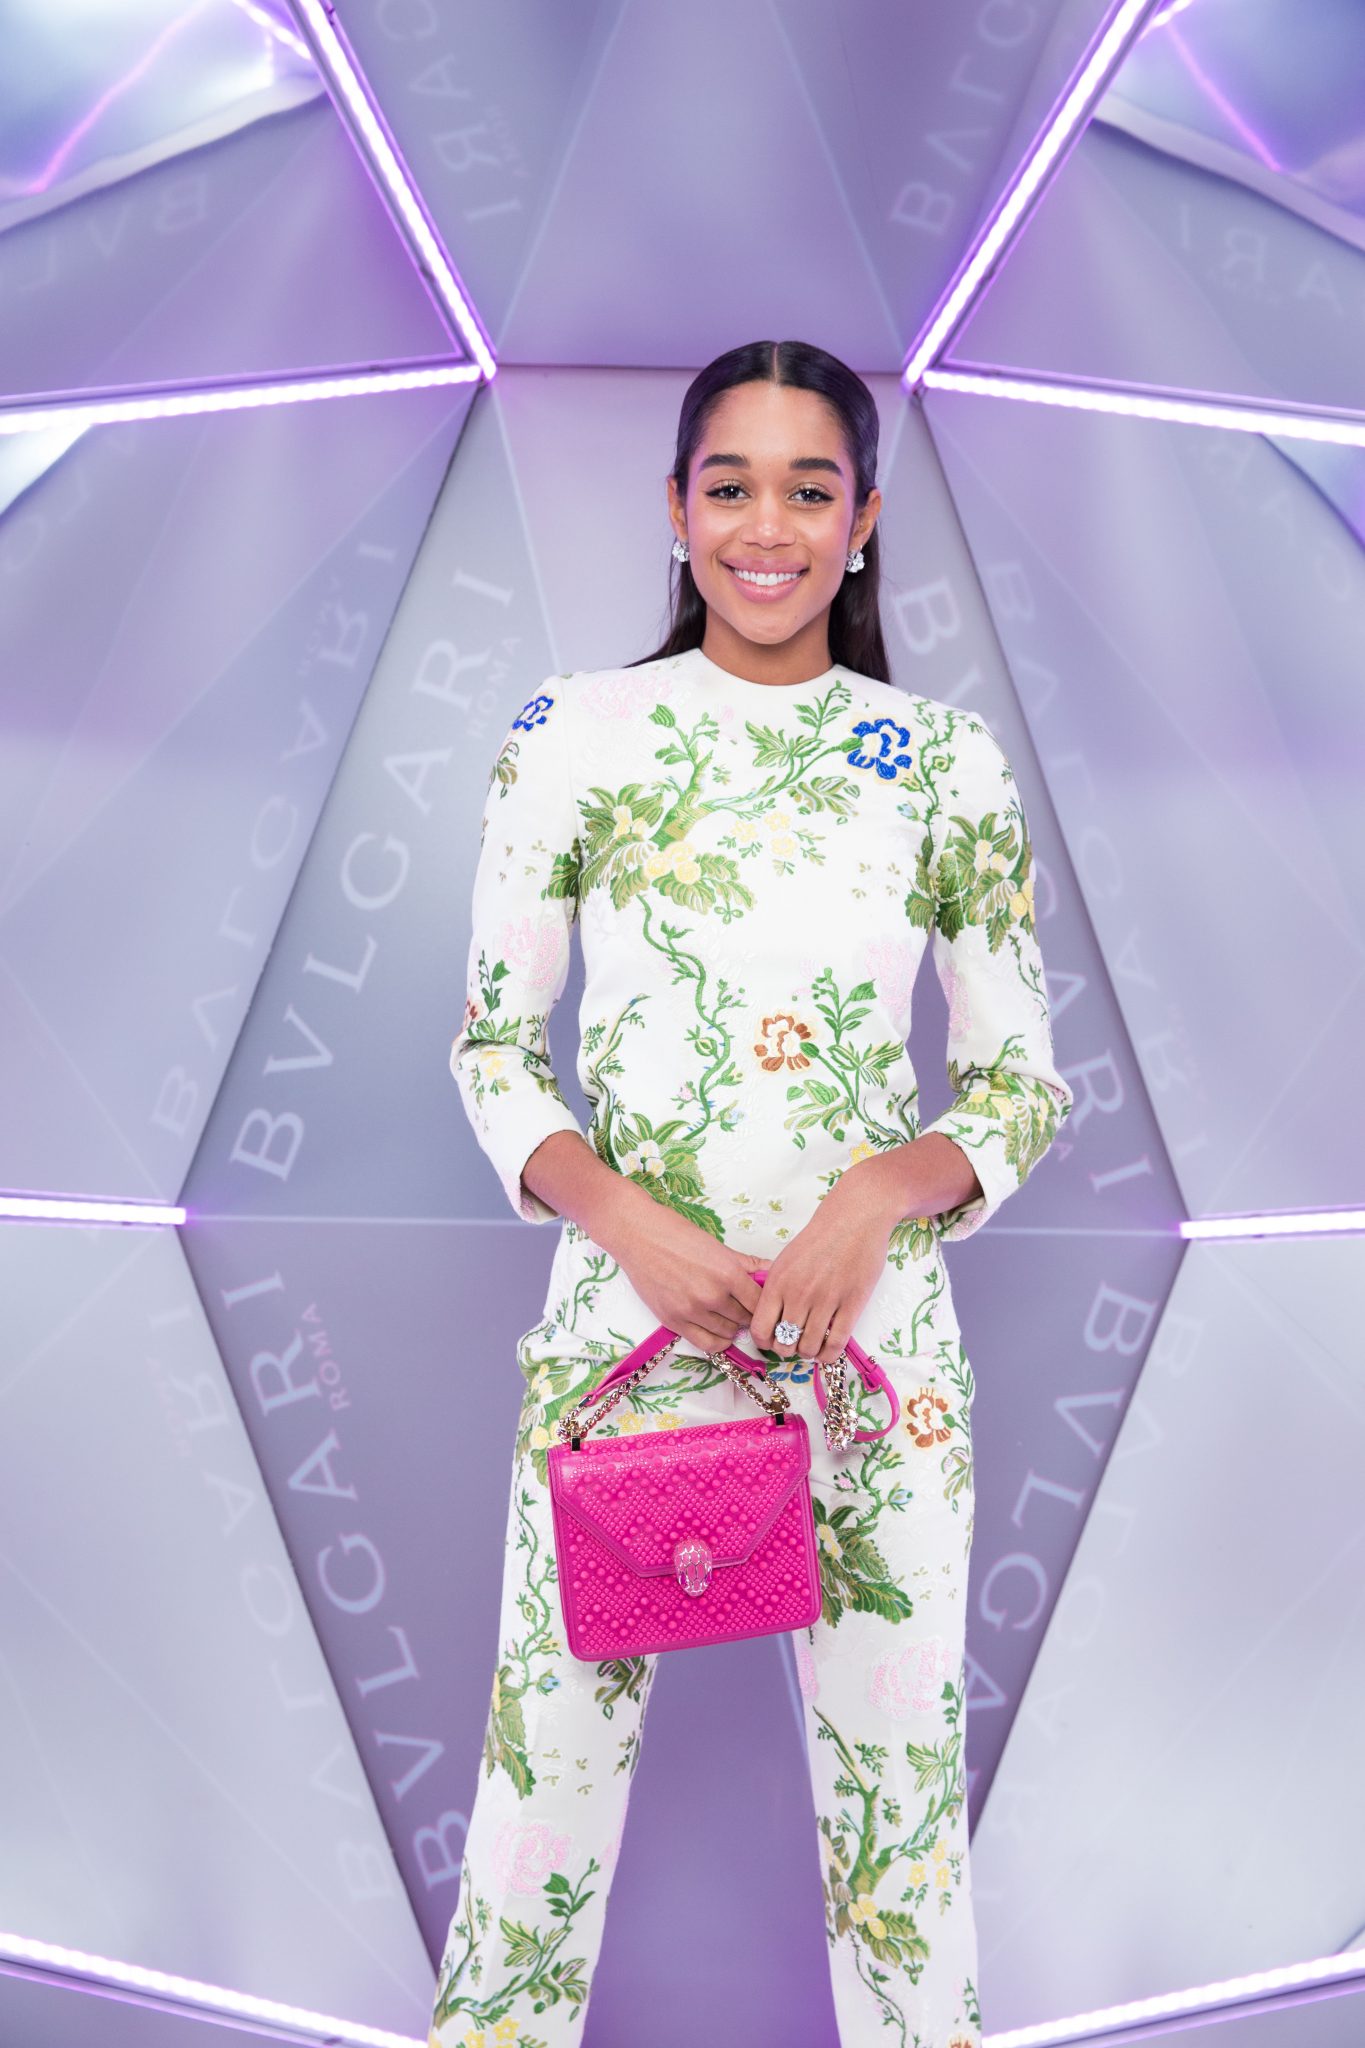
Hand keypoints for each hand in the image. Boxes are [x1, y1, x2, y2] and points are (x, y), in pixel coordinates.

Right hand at [605, 1192, 765, 1357]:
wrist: (637, 1235)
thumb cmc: (676, 1234)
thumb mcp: (717, 1246)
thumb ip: (746, 1263)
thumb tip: (772, 1271)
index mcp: (727, 1273)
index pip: (759, 1302)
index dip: (763, 1303)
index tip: (761, 1301)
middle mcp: (712, 1295)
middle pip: (745, 1319)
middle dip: (747, 1313)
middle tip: (743, 1306)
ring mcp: (692, 1311)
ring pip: (728, 1333)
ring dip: (732, 1326)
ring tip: (728, 1314)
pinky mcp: (673, 1321)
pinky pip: (705, 1344)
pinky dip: (717, 1341)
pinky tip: (718, 1331)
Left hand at [745, 1167, 899, 1368]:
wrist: (854, 1218)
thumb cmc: (820, 1237)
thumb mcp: (786, 1259)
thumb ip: (776, 1288)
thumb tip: (769, 1317)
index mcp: (778, 1282)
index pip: (760, 1329)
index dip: (764, 1342)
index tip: (772, 1340)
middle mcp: (798, 1294)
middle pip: (784, 1344)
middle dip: (787, 1349)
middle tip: (795, 1342)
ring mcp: (826, 1301)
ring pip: (809, 1347)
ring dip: (808, 1352)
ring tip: (812, 1344)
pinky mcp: (852, 1304)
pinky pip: (836, 1343)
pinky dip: (829, 1354)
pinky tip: (828, 1351)